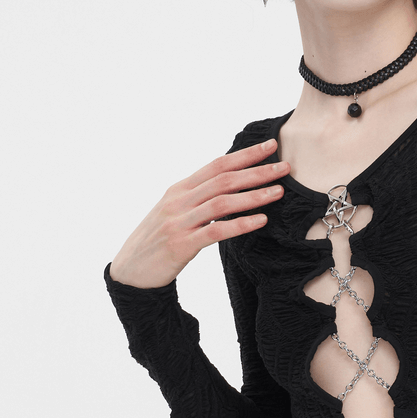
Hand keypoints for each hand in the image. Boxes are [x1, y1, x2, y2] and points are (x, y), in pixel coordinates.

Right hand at [109, 138, 289, 288]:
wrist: (131, 271)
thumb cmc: (157, 239)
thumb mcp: (174, 211)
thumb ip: (198, 197)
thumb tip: (230, 184)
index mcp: (179, 189)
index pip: (216, 165)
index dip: (245, 155)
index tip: (271, 146)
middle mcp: (178, 201)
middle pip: (223, 180)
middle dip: (256, 171)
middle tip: (284, 167)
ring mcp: (179, 222)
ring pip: (221, 203)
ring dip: (253, 196)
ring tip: (278, 192)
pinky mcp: (181, 245)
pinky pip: (215, 232)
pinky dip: (240, 224)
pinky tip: (260, 220)